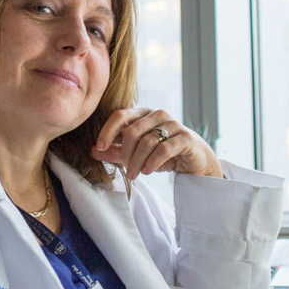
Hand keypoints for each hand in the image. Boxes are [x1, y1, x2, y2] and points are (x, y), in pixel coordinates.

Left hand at [92, 107, 222, 179]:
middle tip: (126, 170)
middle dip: (125, 153)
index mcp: (143, 114)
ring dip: (137, 162)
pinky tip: (147, 171)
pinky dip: (152, 162)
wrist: (195, 162)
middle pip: (132, 131)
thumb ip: (115, 152)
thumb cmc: (164, 155)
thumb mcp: (136, 154)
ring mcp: (173, 124)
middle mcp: (158, 115)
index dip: (107, 131)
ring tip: (135, 174)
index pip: (120, 115)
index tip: (99, 147)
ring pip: (147, 141)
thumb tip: (93, 150)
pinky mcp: (186, 138)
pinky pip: (164, 149)